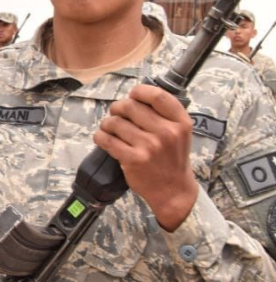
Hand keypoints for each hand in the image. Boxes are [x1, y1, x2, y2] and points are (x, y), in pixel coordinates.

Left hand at [94, 84, 198, 230]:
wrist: (173, 190)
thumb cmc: (172, 158)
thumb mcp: (179, 132)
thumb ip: (163, 114)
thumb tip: (133, 96)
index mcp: (180, 122)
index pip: (157, 96)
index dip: (139, 92)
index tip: (132, 96)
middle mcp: (167, 132)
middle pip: (130, 106)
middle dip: (118, 107)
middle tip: (116, 114)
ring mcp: (150, 146)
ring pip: (115, 122)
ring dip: (107, 123)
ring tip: (110, 128)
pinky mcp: (134, 159)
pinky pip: (106, 139)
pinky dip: (100, 136)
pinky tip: (103, 138)